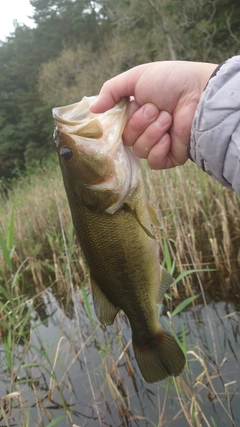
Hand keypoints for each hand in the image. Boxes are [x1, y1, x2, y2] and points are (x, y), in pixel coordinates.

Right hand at [90, 61, 217, 168]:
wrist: (200, 94)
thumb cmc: (171, 81)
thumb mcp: (136, 77)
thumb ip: (111, 90)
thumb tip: (92, 108)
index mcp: (136, 112)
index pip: (116, 126)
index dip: (117, 123)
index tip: (122, 112)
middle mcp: (145, 129)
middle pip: (126, 139)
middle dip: (138, 123)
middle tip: (154, 109)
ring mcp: (158, 144)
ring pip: (139, 151)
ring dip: (152, 132)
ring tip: (167, 118)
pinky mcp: (170, 157)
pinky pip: (153, 162)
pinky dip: (159, 148)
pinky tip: (168, 136)